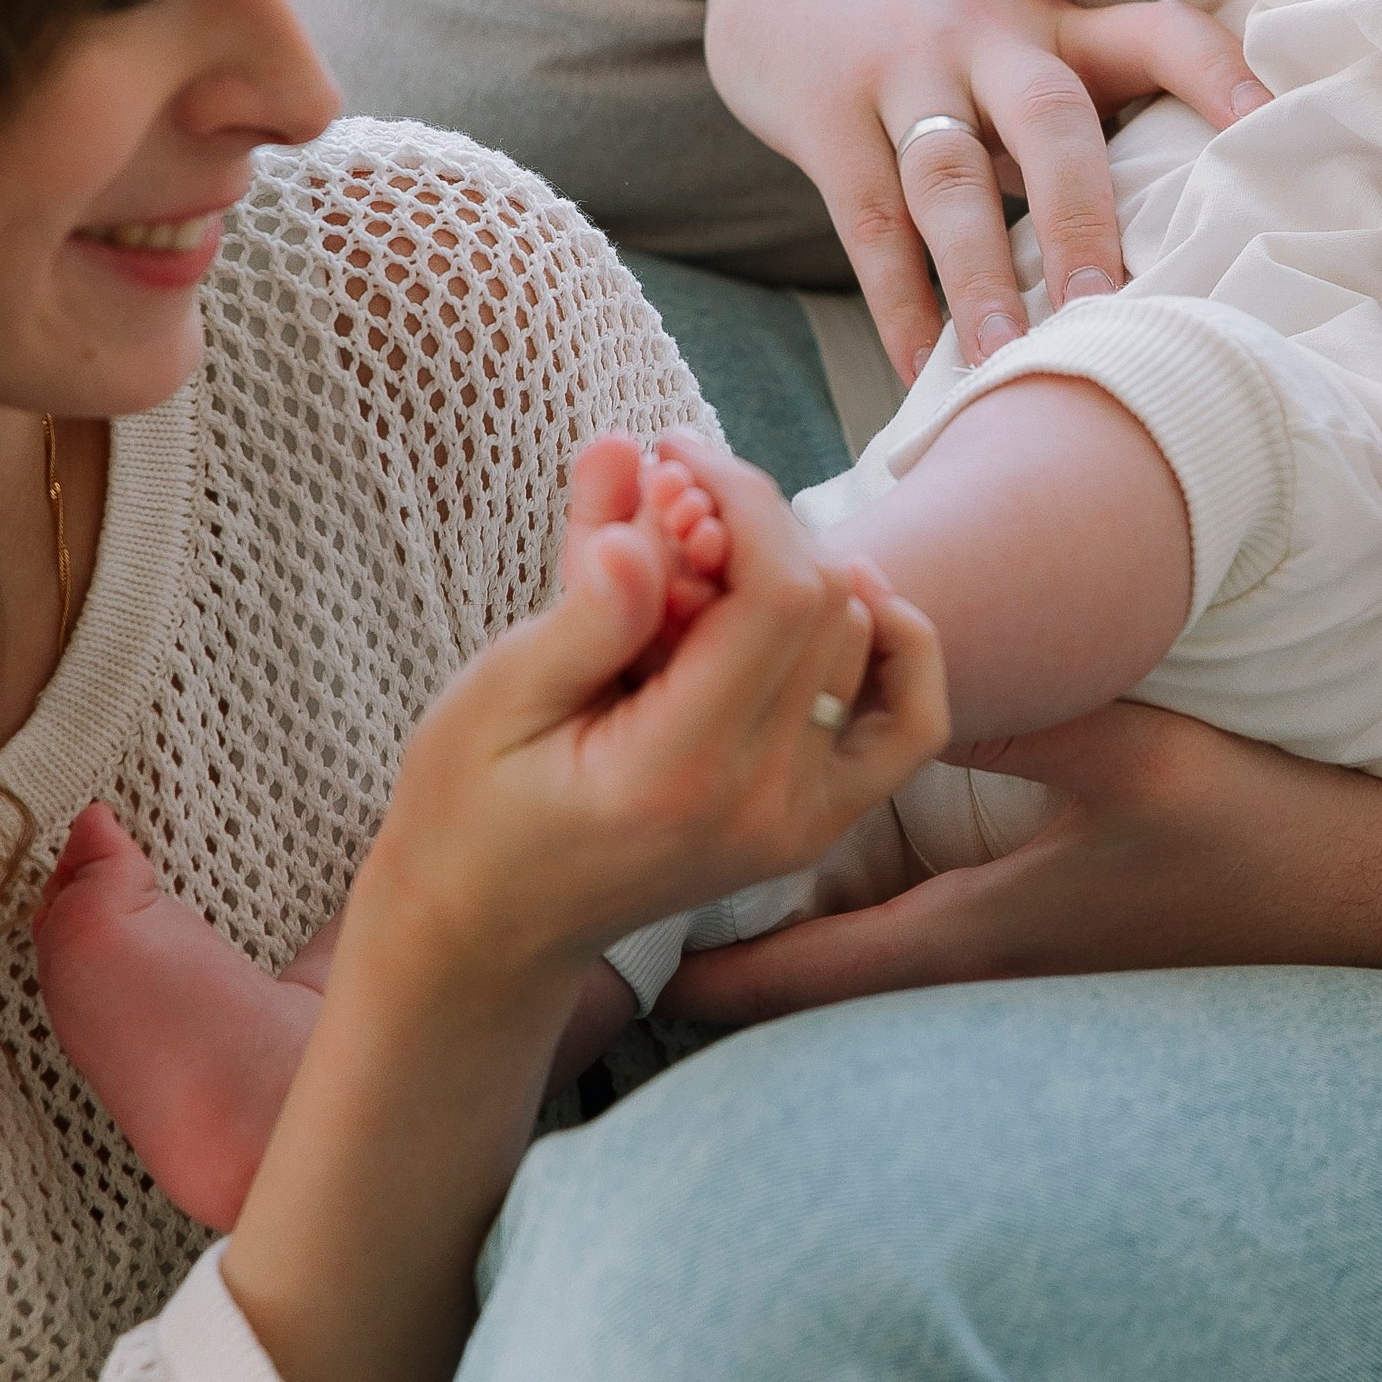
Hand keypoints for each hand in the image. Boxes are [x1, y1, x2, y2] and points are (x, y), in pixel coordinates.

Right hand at [339, 429, 947, 1015]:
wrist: (489, 927)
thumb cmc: (470, 802)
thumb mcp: (494, 697)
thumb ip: (582, 605)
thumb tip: (641, 498)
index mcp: (680, 770)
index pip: (777, 594)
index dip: (738, 496)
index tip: (671, 454)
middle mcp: (766, 801)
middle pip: (825, 601)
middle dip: (755, 519)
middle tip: (669, 492)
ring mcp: (804, 818)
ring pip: (864, 638)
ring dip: (797, 566)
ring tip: (703, 554)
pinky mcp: (819, 820)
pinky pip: (910, 719)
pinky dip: (894, 643)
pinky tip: (839, 596)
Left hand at [658, 701, 1381, 1020]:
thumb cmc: (1262, 840)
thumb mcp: (1135, 756)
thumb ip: (1014, 713)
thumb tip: (892, 665)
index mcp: (982, 941)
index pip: (809, 983)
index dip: (707, 978)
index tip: (621, 964)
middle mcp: (990, 981)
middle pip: (821, 996)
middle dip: (731, 961)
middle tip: (637, 918)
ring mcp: (1030, 985)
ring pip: (874, 985)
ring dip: (799, 948)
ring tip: (720, 886)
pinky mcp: (1064, 964)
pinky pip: (932, 964)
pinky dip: (867, 935)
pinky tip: (854, 880)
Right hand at [704, 0, 1261, 385]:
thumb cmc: (940, 19)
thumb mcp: (1020, 30)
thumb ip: (1080, 111)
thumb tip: (1173, 240)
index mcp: (1056, 23)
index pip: (1156, 34)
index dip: (1217, 72)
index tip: (1273, 125)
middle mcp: (987, 39)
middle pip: (1050, 120)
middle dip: (1082, 219)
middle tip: (1110, 308)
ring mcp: (901, 75)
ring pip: (948, 182)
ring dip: (980, 278)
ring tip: (1007, 361)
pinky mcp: (826, 116)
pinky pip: (867, 222)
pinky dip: (898, 305)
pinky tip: (921, 372)